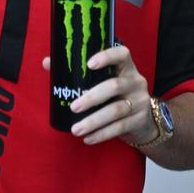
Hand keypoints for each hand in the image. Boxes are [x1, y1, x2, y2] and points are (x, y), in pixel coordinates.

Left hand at [41, 46, 156, 145]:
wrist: (146, 121)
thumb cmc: (116, 95)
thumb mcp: (104, 81)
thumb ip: (77, 72)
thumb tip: (47, 62)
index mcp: (126, 67)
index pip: (121, 54)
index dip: (106, 56)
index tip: (89, 64)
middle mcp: (135, 81)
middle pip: (114, 86)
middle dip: (92, 97)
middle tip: (73, 107)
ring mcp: (140, 101)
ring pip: (116, 111)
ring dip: (93, 121)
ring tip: (76, 129)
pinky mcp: (140, 120)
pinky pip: (119, 128)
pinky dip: (102, 134)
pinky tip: (88, 138)